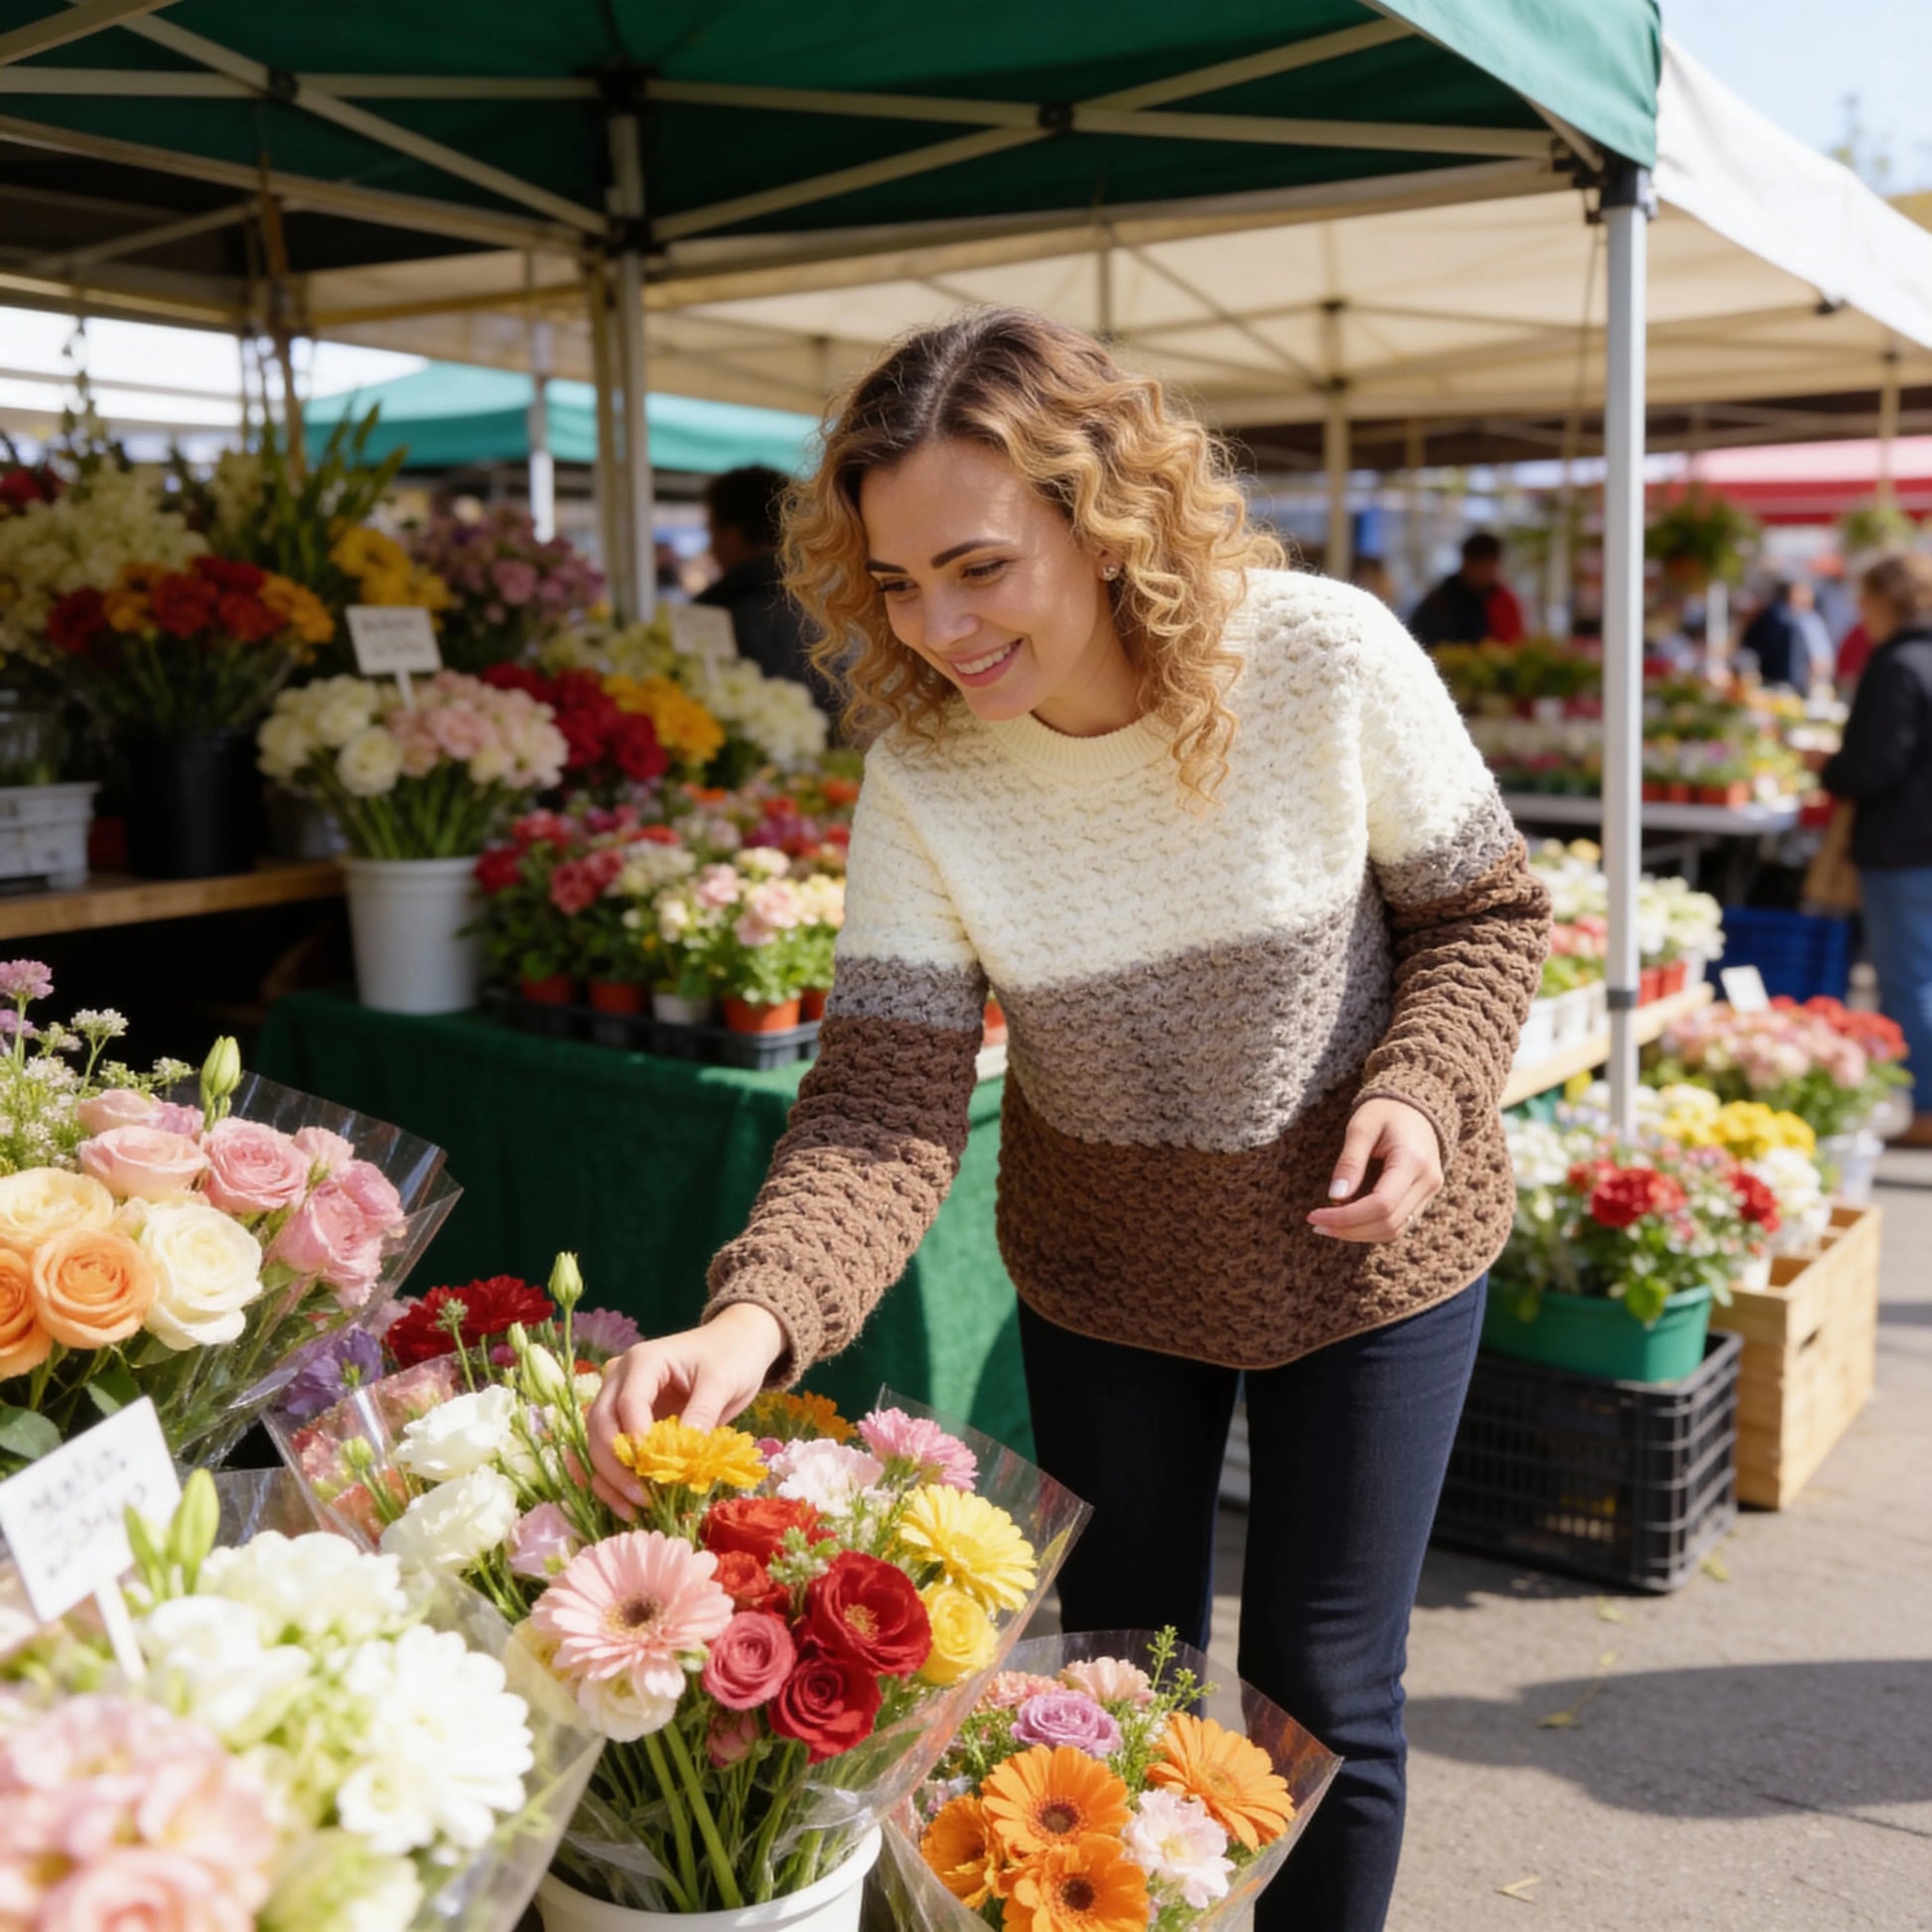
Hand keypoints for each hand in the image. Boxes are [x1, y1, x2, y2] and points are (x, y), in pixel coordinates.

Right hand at [586, 1305, 785, 1516]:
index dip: (635, 1438)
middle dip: (615, 1464)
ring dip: (608, 1477)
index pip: (627, 1403)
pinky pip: (608, 1451)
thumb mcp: (722, 1382)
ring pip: (597, 1441)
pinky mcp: (628, 1421)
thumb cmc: (731, 1356)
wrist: (737, 1343)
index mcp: (643, 1361)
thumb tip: (682, 1457)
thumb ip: (701, 1414)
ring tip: (633, 1508)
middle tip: (642, 1496)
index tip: (653, 1468)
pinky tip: (624, 1504)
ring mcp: (620, 1400)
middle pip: (600, 1424)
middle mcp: (621, 1379)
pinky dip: (611, 1478)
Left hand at [1307, 1098, 1444, 1242]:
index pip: (1381, 1205)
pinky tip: (1347, 1220)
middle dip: (1349, 1230)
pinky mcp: (1423, 1198)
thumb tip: (1335, 1197)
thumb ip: (1350, 1161)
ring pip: (1394, 1231)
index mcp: (1413, 1161)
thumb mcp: (1361, 1127)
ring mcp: (1429, 1192)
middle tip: (1317, 1224)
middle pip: (1388, 1224)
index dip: (1346, 1218)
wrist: (1417, 1107)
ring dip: (1359, 1233)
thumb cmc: (1386, 1111)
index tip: (1315, 1216)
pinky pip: (1398, 1224)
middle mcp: (1428, 1181)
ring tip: (1328, 1224)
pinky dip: (1371, 1227)